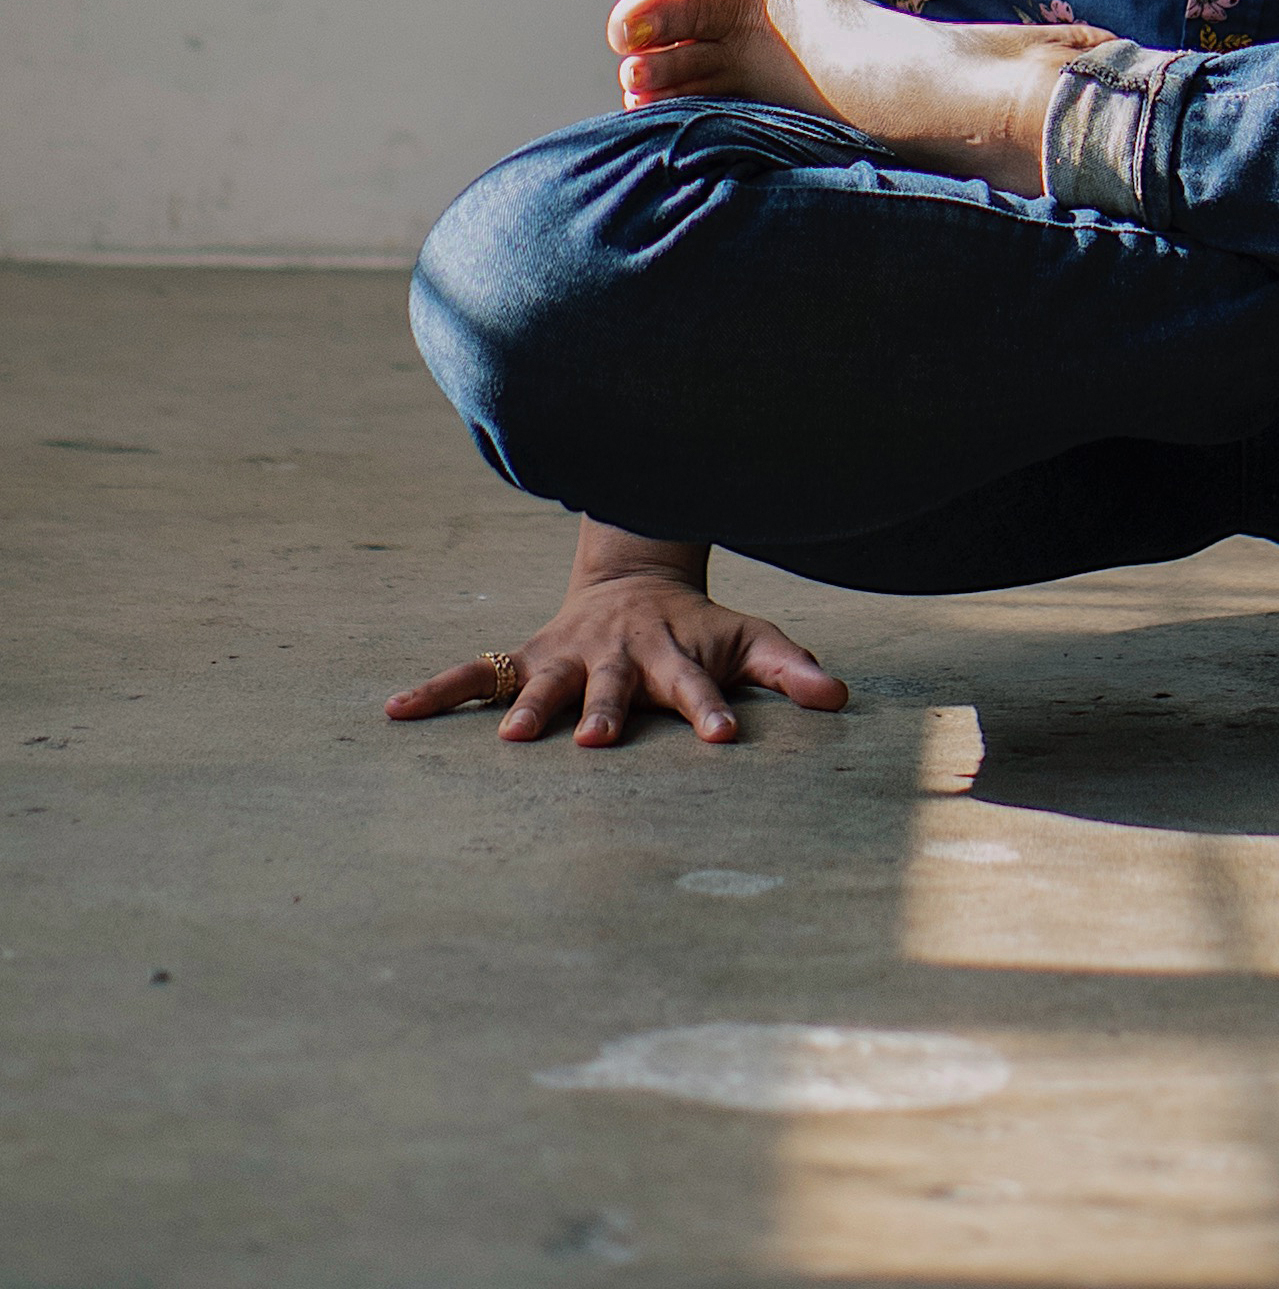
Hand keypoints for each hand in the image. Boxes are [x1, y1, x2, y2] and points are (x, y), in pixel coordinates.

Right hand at [384, 535, 848, 749]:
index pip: (699, 684)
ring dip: (526, 705)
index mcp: (673, 654)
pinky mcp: (526, 657)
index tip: (723, 738)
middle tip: (601, 741)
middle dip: (608, 711)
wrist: (636, 579)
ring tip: (511, 738)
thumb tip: (842, 697)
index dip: (712, 708)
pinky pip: (475, 673)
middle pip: (616, 685)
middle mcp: (617, 655)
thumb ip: (790, 668)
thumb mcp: (749, 639)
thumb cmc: (698, 627)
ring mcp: (567, 656)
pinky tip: (395, 710)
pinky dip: (436, 690)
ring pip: (544, 679)